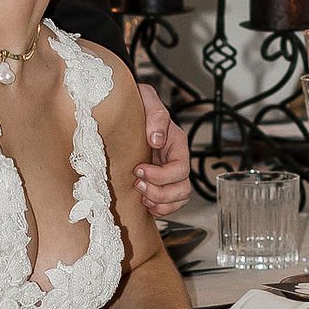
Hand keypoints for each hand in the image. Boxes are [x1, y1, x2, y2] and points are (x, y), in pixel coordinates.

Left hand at [135, 87, 191, 222]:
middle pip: (183, 188)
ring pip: (179, 199)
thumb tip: (157, 139)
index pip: (180, 168)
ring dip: (160, 202)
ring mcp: (169, 173)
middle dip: (160, 192)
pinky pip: (169, 204)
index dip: (161, 175)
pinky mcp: (159, 182)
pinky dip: (158, 209)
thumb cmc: (137, 104)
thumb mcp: (147, 98)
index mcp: (176, 143)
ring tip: (142, 196)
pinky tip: (144, 202)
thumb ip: (155, 114)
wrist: (124, 111)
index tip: (139, 169)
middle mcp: (175, 160)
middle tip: (138, 185)